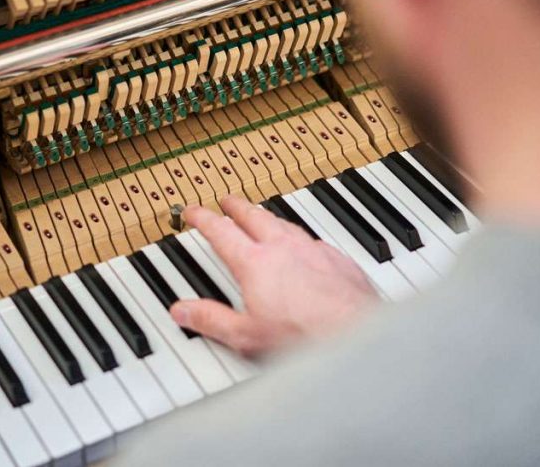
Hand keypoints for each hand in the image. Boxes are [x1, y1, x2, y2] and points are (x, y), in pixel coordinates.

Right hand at [170, 196, 375, 356]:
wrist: (357, 334)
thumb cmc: (306, 337)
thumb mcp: (246, 335)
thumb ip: (211, 320)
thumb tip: (182, 310)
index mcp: (256, 262)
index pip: (221, 231)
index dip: (203, 218)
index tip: (193, 211)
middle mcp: (285, 248)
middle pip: (254, 216)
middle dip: (236, 207)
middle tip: (227, 202)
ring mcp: (314, 251)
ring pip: (285, 224)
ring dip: (268, 218)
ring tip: (262, 218)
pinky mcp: (337, 260)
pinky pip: (313, 240)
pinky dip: (300, 238)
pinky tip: (303, 248)